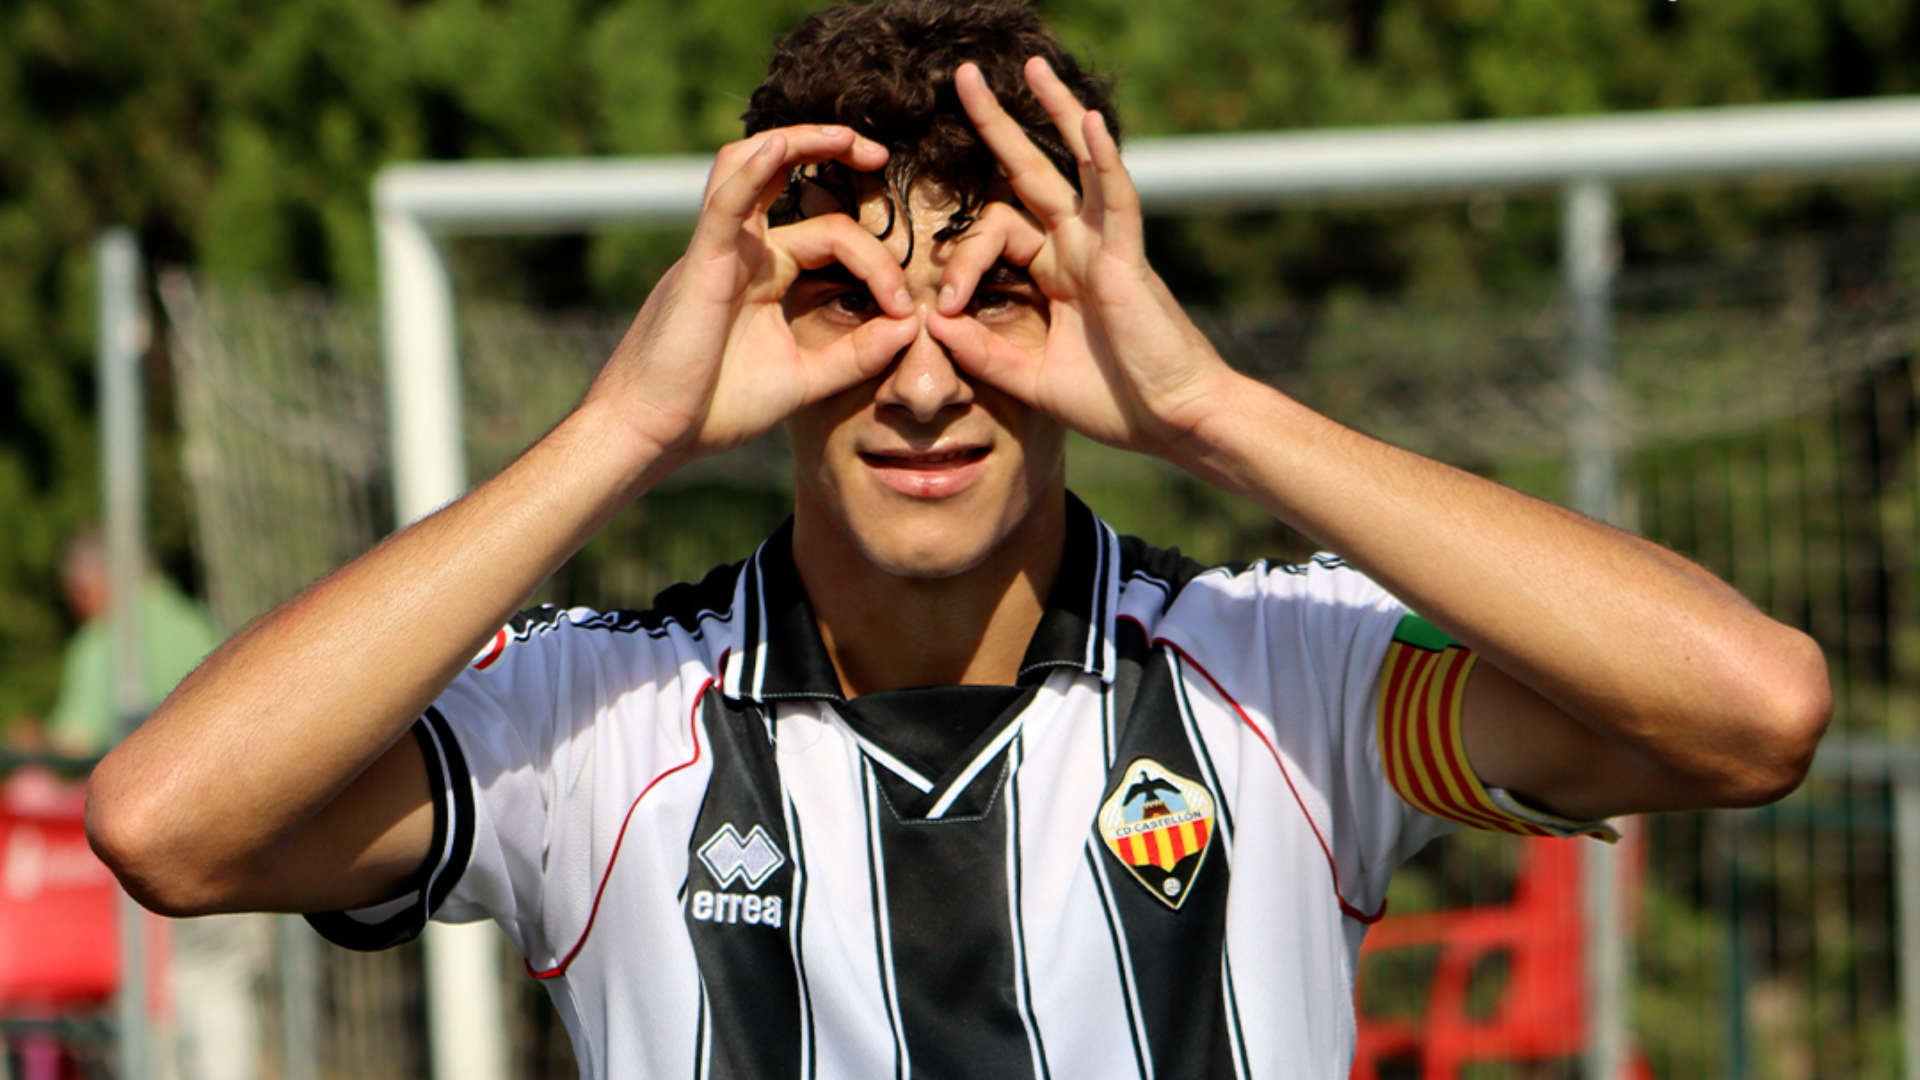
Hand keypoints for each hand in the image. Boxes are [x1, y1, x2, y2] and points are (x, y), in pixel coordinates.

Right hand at [584, 126, 920, 470]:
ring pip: (751, 167)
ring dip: (798, 141)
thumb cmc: (714, 409)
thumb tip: (910, 325)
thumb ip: (857, 354)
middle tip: (882, 157)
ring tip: (847, 137)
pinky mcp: (700, 264)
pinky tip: (780, 149)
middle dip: (835, 156)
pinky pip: (724, 203)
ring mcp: (718, 251)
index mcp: (764, 274)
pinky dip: (751, 171)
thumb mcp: (804, 379)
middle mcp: (741, 251)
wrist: (653, 434)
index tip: (904, 312)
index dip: (878, 264)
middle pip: (790, 181)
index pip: (830, 236)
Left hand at [927, 59, 1236, 459]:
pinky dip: (1103, 160)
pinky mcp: (1128, 259)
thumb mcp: (1031, 379)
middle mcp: (1078, 248)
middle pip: (1031, 172)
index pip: (996, 232)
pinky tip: (1088, 122)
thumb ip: (982, 352)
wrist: (1174, 423)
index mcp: (1055, 273)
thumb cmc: (1116, 402)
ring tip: (1031, 67)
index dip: (960, 260)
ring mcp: (1105, 247)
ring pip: (1079, 164)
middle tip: (964, 77)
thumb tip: (932, 320)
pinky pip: (1117, 198)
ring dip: (1056, 112)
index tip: (942, 308)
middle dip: (998, 125)